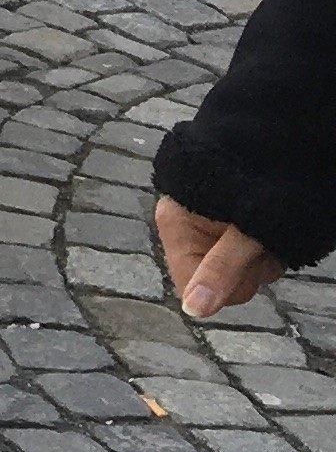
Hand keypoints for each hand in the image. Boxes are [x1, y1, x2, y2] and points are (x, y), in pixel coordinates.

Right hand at [156, 197, 283, 317]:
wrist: (277, 140)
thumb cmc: (259, 185)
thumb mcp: (247, 234)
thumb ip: (220, 271)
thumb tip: (192, 311)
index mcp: (175, 225)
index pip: (190, 285)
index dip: (226, 285)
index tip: (251, 266)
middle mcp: (181, 226)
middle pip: (212, 279)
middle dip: (246, 270)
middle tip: (264, 245)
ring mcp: (201, 225)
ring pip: (231, 269)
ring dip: (258, 260)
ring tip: (271, 233)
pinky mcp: (221, 224)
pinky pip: (236, 254)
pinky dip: (258, 250)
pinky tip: (269, 232)